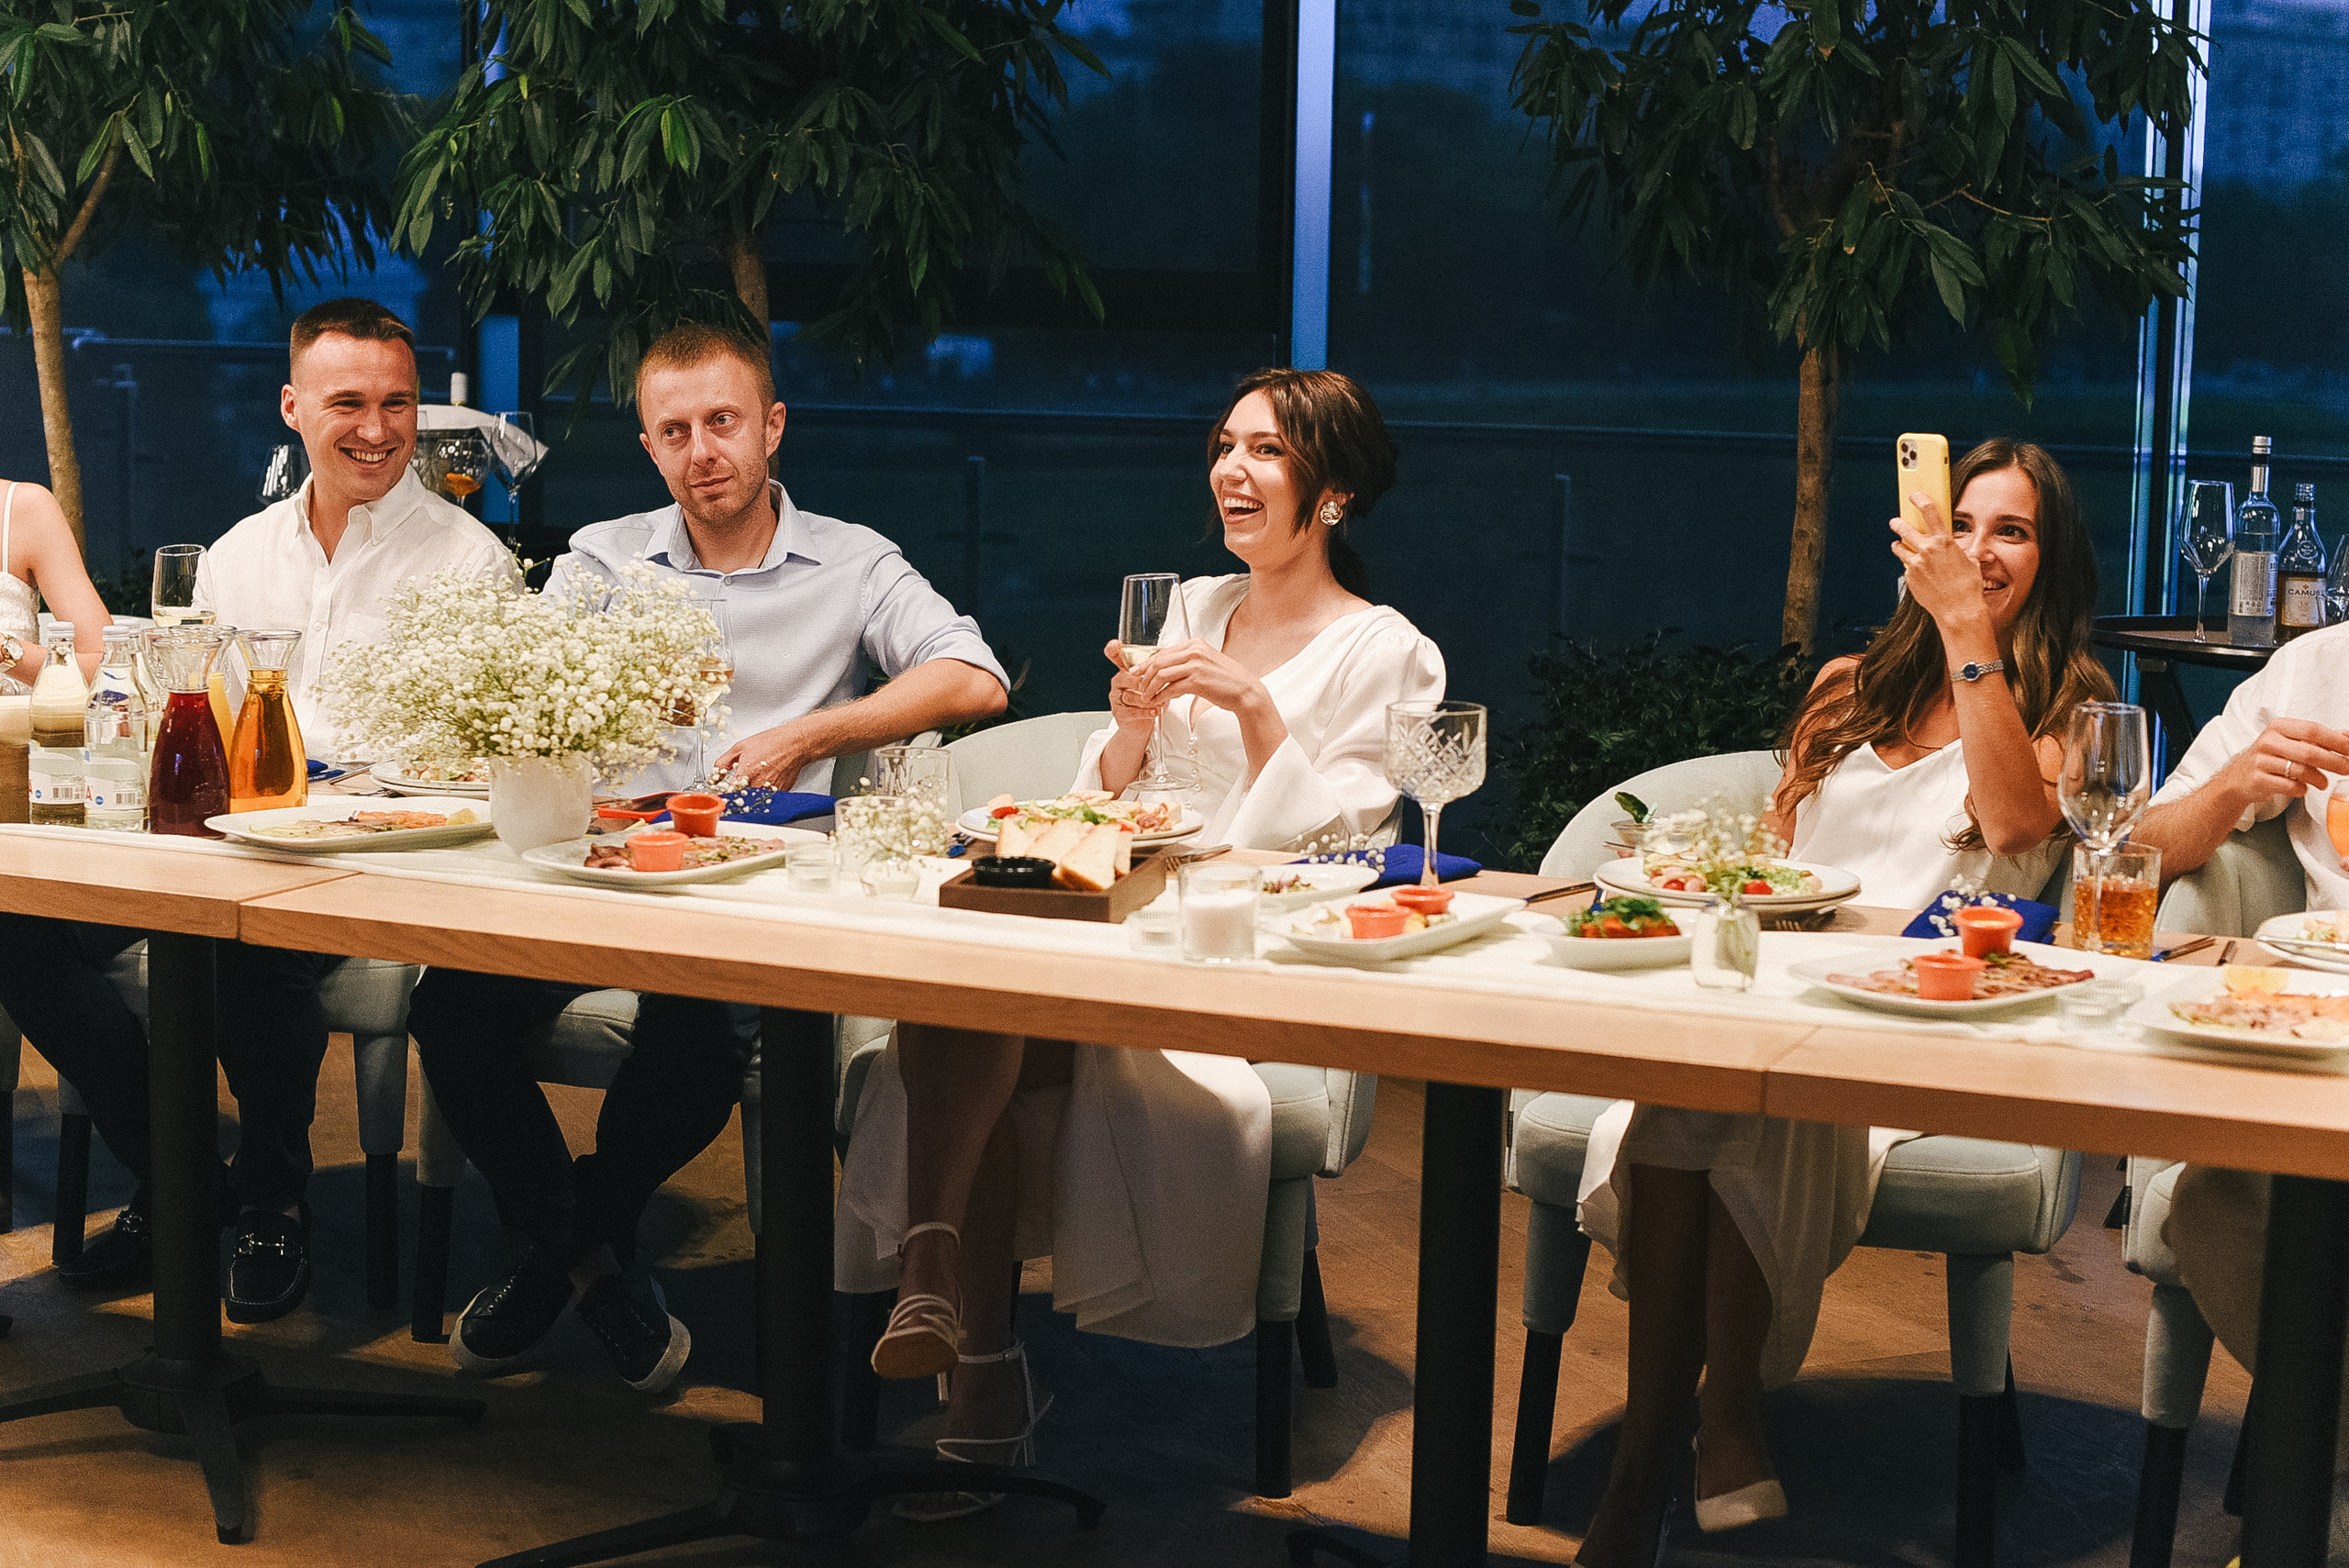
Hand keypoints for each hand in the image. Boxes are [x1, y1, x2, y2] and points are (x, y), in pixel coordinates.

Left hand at [713, 718, 826, 790]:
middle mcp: (758, 785)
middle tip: (733, 794)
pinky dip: (761, 797)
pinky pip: (767, 800)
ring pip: (754, 803)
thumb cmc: (770, 743)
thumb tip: (715, 776)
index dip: (722, 797)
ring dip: (748, 800)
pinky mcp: (779, 793)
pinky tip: (761, 786)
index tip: (720, 796)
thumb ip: (723, 762)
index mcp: (746, 774)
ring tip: (749, 790)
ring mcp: (770, 791)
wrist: (793, 744)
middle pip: (740, 801)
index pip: (728, 795)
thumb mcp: (740, 747)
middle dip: (734, 799)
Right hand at [1104, 639, 1164, 733]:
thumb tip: (1175, 660)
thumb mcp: (1156, 682)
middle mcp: (1118, 682)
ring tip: (1161, 702)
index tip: (1114, 644)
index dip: (1113, 650)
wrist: (1142, 724)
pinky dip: (1146, 712)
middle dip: (1143, 682)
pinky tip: (1155, 711)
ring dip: (1148, 699)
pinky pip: (1131, 711)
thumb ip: (1160, 671)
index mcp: (1126, 670)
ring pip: (1130, 695)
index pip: (1115, 657)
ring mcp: (1117, 697)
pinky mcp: (1119, 713)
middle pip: (1126, 677)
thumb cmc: (1150, 700)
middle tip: (1157, 685)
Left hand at [1117, 637, 1269, 718]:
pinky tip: (1158, 701)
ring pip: (1161, 674)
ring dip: (1150, 687)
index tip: (1137, 672)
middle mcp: (1194, 651)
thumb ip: (1187, 663)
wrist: (1245, 691)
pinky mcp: (1197, 680)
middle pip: (1158, 661)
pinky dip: (1161, 696)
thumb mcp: (1206, 663)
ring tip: (1147, 697)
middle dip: (1144, 676)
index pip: (1163, 651)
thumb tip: (1166, 670)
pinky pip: (1171, 688)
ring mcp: (1196, 664)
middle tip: (1138, 687)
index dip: (1146, 663)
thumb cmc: (1227, 680)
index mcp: (1195, 644)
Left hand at [1888, 503, 1990, 632]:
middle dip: (1898, 523)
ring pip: (1899, 548)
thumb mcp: (1970, 562)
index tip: (1914, 495)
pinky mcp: (1909, 577)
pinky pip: (1906, 568)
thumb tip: (1964, 550)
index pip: (1929, 511)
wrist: (1958, 609)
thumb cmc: (1967, 586)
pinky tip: (1919, 573)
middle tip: (1895, 522)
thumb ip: (1961, 552)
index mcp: (1944, 541)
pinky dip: (1910, 567)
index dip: (1920, 500)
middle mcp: (1927, 550)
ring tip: (1899, 545)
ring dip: (1899, 546)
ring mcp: (1915, 564)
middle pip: (1904, 528)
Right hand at [2211, 717, 2348, 809]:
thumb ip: (2318, 738)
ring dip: (2319, 779)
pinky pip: (2290, 786)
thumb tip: (2347, 736)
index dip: (2336, 741)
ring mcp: (2261, 761)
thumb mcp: (2291, 742)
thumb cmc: (2269, 758)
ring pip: (2301, 771)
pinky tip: (2301, 788)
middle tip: (2347, 769)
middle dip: (2334, 762)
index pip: (2313, 730)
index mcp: (2279, 727)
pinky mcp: (2258, 780)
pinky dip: (2301, 789)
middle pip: (2310, 752)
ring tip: (2323, 783)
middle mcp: (2268, 741)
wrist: (2237, 778)